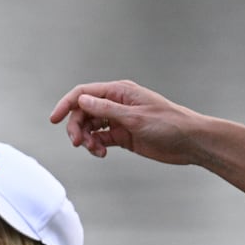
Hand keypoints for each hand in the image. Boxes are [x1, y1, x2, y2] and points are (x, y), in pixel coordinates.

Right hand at [48, 79, 203, 163]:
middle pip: (83, 111)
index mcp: (119, 91)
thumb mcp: (136, 117)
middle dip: (77, 127)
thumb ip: (107, 108)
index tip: (54, 119)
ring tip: (95, 150)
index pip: (84, 93)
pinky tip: (101, 153)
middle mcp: (116, 103)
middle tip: (78, 143)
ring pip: (91, 126)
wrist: (190, 142)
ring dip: (87, 139)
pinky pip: (101, 139)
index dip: (66, 104)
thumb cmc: (169, 124)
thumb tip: (82, 100)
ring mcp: (119, 120)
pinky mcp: (123, 135)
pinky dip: (97, 146)